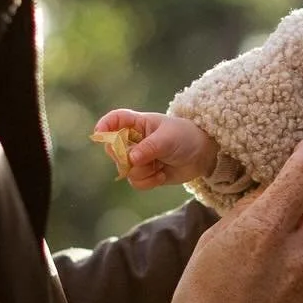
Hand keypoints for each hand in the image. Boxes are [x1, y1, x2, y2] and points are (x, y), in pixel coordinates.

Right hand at [91, 109, 216, 188]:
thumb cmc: (185, 137)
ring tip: (159, 166)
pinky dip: (148, 181)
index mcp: (138, 124)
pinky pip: (135, 182)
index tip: (99, 134)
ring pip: (125, 170)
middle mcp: (135, 141)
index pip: (115, 120)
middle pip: (113, 150)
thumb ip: (148, 148)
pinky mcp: (145, 173)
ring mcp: (139, 158)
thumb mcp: (168, 138)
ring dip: (142, 172)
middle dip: (125, 158)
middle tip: (138, 158)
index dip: (105, 125)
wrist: (203, 155)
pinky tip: (161, 175)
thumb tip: (130, 159)